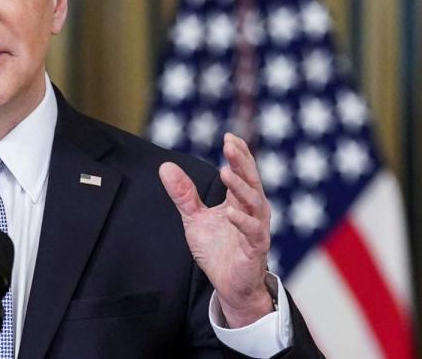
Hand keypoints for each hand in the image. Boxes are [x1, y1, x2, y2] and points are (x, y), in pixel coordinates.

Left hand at [158, 133, 273, 327]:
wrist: (229, 284)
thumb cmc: (217, 249)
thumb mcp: (194, 218)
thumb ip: (183, 194)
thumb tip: (165, 166)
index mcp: (240, 201)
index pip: (243, 172)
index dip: (239, 154)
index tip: (229, 136)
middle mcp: (252, 211)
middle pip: (251, 181)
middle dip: (242, 162)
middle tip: (230, 145)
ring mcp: (256, 229)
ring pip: (255, 204)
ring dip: (241, 188)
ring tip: (226, 173)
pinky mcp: (255, 250)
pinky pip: (253, 233)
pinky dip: (243, 222)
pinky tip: (230, 212)